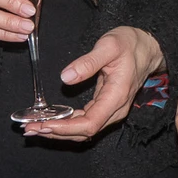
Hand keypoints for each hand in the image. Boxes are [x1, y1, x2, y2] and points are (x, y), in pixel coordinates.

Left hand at [29, 26, 163, 141]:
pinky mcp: (105, 106)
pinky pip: (85, 121)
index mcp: (116, 97)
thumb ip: (88, 62)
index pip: (90, 123)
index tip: (45, 124)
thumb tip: (66, 77)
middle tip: (30, 128)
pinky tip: (51, 119)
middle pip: (84, 132)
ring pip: (84, 130)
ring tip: (34, 126)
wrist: (148, 47)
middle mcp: (115, 109)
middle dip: (56, 132)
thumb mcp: (109, 46)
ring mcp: (110, 110)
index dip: (66, 128)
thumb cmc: (130, 44)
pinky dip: (67, 123)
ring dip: (59, 130)